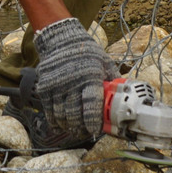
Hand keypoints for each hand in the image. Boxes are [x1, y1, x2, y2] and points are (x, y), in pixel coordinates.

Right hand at [32, 18, 115, 142]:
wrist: (61, 40)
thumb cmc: (86, 52)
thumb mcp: (104, 62)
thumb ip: (113, 80)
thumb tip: (125, 97)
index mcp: (90, 76)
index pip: (91, 104)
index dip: (93, 121)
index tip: (95, 130)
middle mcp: (72, 82)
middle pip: (75, 114)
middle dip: (81, 128)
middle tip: (86, 132)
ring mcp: (56, 86)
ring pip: (61, 116)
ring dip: (69, 127)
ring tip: (76, 130)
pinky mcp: (45, 88)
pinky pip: (50, 112)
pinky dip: (56, 122)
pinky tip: (62, 126)